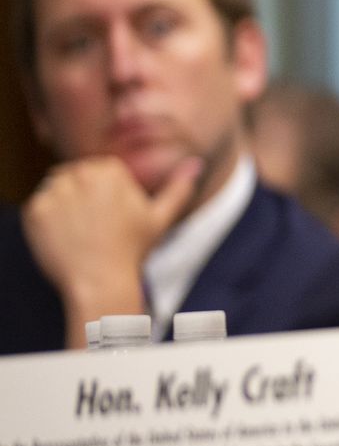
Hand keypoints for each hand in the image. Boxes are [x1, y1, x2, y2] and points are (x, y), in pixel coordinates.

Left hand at [23, 154, 202, 348]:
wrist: (100, 281)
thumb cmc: (132, 251)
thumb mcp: (160, 218)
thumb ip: (178, 187)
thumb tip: (196, 163)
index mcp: (110, 170)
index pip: (97, 171)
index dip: (103, 195)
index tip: (108, 217)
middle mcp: (80, 175)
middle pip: (73, 176)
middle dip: (80, 197)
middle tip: (93, 227)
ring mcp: (55, 192)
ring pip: (55, 190)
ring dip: (63, 207)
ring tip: (79, 233)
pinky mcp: (35, 210)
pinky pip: (37, 208)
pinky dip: (46, 223)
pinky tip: (63, 239)